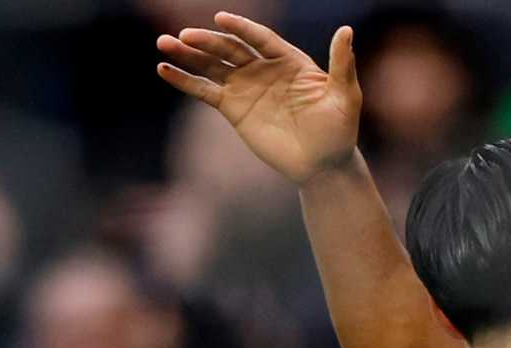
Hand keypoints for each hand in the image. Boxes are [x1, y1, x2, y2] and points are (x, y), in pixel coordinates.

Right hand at [157, 13, 360, 185]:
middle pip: (230, 49)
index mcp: (290, 60)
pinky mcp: (233, 108)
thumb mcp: (345, 96)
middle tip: (183, 35)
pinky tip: (164, 69)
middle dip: (206, 41)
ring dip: (188, 54)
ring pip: (213, 65)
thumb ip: (342, 64)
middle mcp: (264, 68)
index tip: (221, 19)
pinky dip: (184, 80)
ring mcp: (246, 87)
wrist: (323, 165)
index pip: (260, 39)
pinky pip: (204, 90)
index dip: (241, 29)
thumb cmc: (339, 130)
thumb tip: (347, 31)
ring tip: (164, 44)